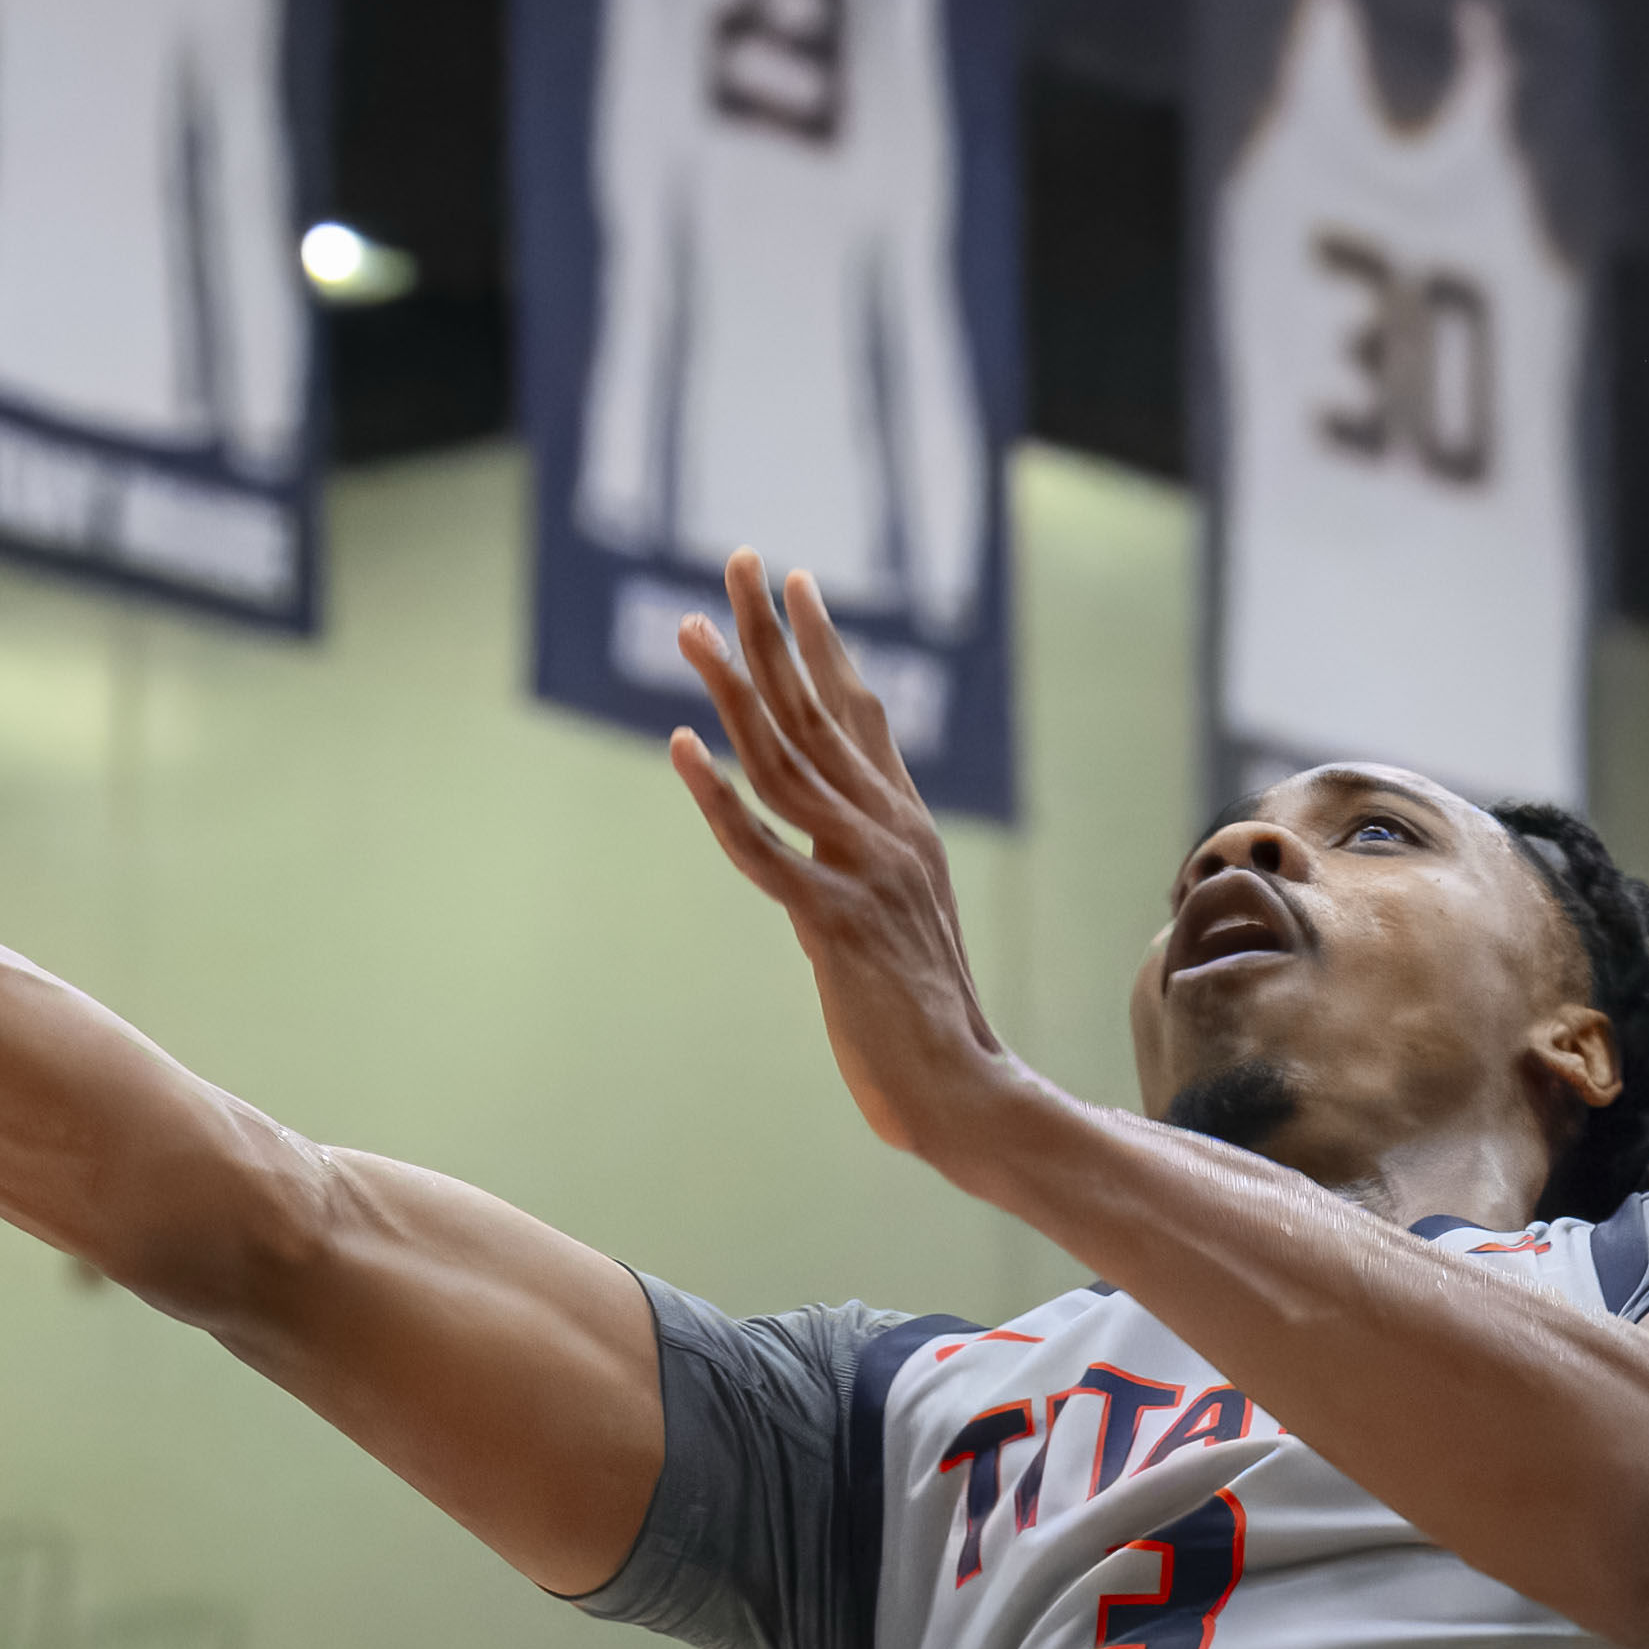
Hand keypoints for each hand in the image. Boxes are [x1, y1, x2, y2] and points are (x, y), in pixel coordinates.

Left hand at [663, 560, 1027, 1174]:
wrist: (965, 1089)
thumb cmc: (927, 1019)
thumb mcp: (902, 918)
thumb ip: (873, 864)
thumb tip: (840, 828)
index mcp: (906, 829)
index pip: (860, 716)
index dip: (824, 646)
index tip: (794, 583)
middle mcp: (890, 834)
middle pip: (818, 715)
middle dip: (773, 634)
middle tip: (739, 560)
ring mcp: (864, 875)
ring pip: (785, 763)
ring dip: (734, 692)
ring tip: (691, 629)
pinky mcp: (834, 924)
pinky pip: (765, 850)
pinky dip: (720, 799)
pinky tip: (683, 751)